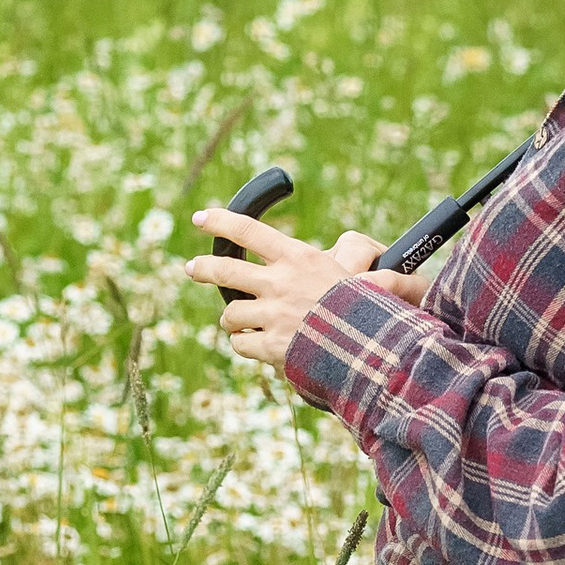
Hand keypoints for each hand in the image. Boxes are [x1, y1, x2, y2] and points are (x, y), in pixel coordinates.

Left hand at [185, 208, 426, 367]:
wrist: (372, 346)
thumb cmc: (367, 307)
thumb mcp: (353, 272)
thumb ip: (333, 264)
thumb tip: (324, 264)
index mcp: (298, 257)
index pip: (249, 230)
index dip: (220, 222)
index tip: (201, 218)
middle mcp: (279, 283)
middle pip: (225, 270)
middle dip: (203, 268)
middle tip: (192, 268)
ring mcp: (272, 315)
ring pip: (230, 314)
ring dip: (234, 319)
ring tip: (242, 323)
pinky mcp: (270, 346)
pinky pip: (240, 343)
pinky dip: (246, 345)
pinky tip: (258, 346)